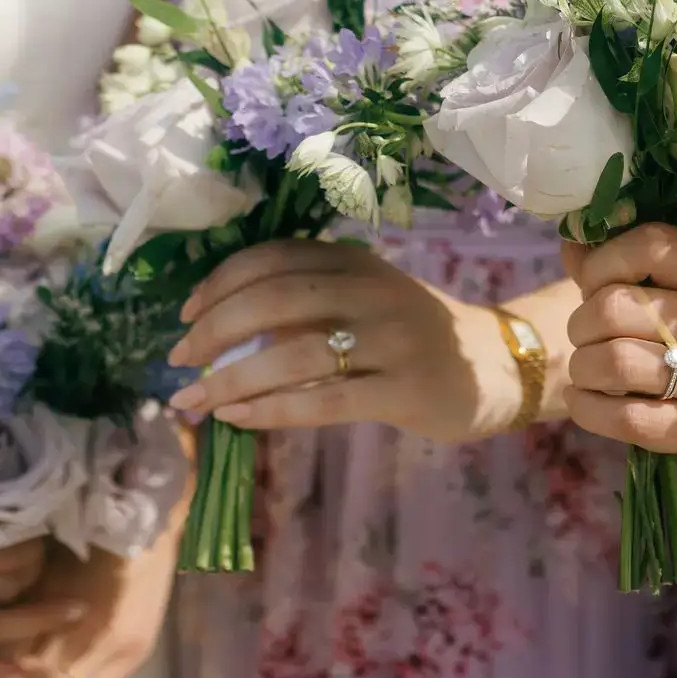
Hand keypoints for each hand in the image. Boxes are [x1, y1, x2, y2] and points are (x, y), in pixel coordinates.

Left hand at [165, 239, 520, 442]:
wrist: (497, 367)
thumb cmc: (413, 336)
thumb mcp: (366, 298)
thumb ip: (309, 301)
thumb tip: (217, 327)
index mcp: (355, 261)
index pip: (272, 258)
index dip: (219, 284)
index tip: (185, 316)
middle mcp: (371, 292)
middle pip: (274, 300)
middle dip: (214, 330)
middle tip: (180, 360)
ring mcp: (391, 340)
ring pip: (293, 353)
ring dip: (231, 379)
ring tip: (194, 401)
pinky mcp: (404, 390)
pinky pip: (323, 399)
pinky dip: (271, 409)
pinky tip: (239, 419)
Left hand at [562, 224, 676, 489]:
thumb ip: (649, 273)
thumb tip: (572, 245)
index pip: (649, 245)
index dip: (603, 260)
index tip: (595, 284)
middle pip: (617, 307)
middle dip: (582, 325)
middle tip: (588, 340)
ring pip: (617, 363)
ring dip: (584, 370)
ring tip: (589, 376)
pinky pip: (634, 420)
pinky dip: (593, 413)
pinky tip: (588, 406)